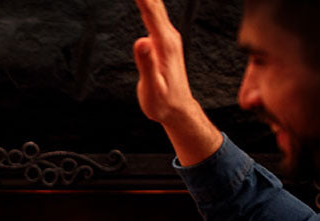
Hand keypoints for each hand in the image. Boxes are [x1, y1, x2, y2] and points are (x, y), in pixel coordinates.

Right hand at [132, 0, 221, 164]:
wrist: (177, 111)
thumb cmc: (163, 103)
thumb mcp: (153, 88)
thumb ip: (147, 64)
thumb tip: (141, 41)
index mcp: (165, 43)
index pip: (151, 10)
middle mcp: (169, 36)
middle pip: (154, 3)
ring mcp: (168, 38)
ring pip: (154, 8)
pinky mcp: (164, 42)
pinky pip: (154, 16)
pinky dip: (146, 5)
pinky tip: (142, 1)